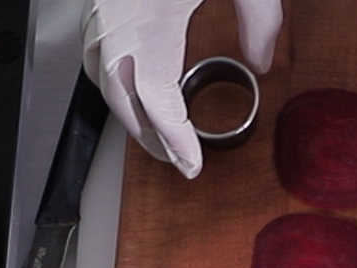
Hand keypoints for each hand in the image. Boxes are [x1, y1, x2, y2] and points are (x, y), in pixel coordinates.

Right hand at [82, 0, 281, 177]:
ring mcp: (101, 10)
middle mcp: (118, 19)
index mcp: (151, 20)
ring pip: (100, 77)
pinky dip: (112, 77)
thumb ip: (259, 20)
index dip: (173, 139)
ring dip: (126, 109)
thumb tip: (262, 61)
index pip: (156, 98)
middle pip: (121, 99)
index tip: (190, 164)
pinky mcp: (96, 0)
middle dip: (147, 136)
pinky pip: (94, 50)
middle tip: (176, 158)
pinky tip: (133, 83)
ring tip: (155, 129)